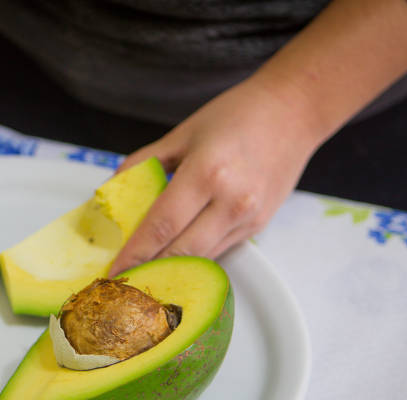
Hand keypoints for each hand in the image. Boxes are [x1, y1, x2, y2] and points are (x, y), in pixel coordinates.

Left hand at [108, 77, 322, 275]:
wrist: (293, 111)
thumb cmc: (236, 115)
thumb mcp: (183, 132)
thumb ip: (145, 162)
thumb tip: (113, 189)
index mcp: (207, 173)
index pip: (161, 225)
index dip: (135, 253)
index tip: (114, 272)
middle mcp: (231, 201)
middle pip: (181, 251)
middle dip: (149, 270)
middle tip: (124, 281)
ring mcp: (248, 217)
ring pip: (201, 258)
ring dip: (171, 270)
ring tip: (143, 274)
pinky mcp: (258, 226)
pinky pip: (219, 250)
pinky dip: (195, 257)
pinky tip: (175, 258)